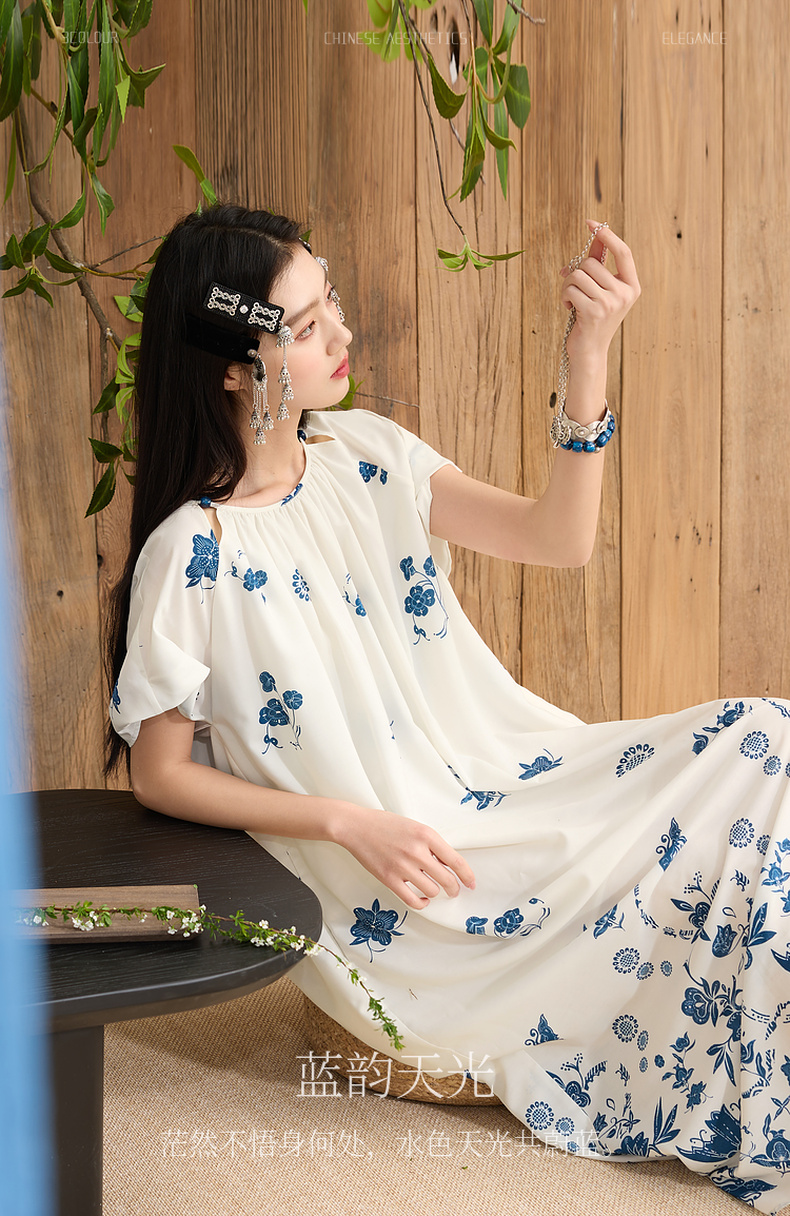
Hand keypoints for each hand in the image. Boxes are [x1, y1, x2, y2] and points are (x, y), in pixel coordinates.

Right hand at [335, 805, 475, 910]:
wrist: (356, 827)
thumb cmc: (385, 824)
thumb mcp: (414, 827)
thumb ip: (431, 844)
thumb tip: (448, 864)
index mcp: (426, 835)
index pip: (456, 860)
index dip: (467, 875)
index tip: (471, 883)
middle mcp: (417, 851)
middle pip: (447, 880)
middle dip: (454, 889)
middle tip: (454, 891)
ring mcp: (402, 867)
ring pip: (432, 891)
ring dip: (435, 893)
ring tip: (433, 889)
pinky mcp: (389, 879)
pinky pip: (413, 900)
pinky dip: (421, 903)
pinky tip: (422, 898)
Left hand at [559, 219, 640, 365]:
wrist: (589, 351)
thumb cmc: (592, 319)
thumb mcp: (599, 290)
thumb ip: (599, 264)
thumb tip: (594, 236)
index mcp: (632, 286)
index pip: (623, 252)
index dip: (607, 235)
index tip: (591, 223)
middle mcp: (625, 294)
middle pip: (592, 263)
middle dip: (576, 272)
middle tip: (573, 288)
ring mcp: (610, 303)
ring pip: (578, 274)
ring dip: (568, 285)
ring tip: (571, 299)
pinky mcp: (594, 312)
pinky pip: (571, 289)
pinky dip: (564, 296)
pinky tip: (569, 308)